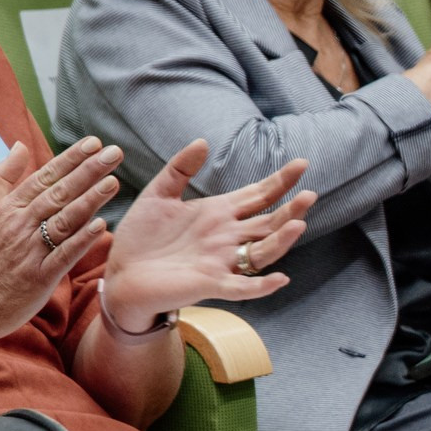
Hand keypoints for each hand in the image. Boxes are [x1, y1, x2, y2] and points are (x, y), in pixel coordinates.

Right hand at [0, 137, 128, 341]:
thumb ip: (3, 178)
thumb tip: (20, 146)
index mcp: (8, 208)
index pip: (44, 177)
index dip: (70, 159)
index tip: (93, 142)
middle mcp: (19, 225)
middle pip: (58, 193)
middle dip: (88, 171)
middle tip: (114, 152)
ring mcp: (29, 251)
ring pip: (64, 220)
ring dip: (90, 200)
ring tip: (113, 182)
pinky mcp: (39, 277)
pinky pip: (63, 255)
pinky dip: (81, 240)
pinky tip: (101, 225)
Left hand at [101, 141, 312, 326]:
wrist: (120, 274)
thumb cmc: (140, 238)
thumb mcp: (157, 195)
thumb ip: (180, 169)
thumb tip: (203, 142)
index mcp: (219, 214)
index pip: (258, 195)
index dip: (280, 181)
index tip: (301, 164)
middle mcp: (228, 238)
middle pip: (269, 222)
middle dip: (290, 210)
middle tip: (310, 194)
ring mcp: (222, 262)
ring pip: (262, 251)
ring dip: (282, 240)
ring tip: (298, 225)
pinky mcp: (209, 285)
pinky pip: (242, 288)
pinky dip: (261, 286)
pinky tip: (279, 278)